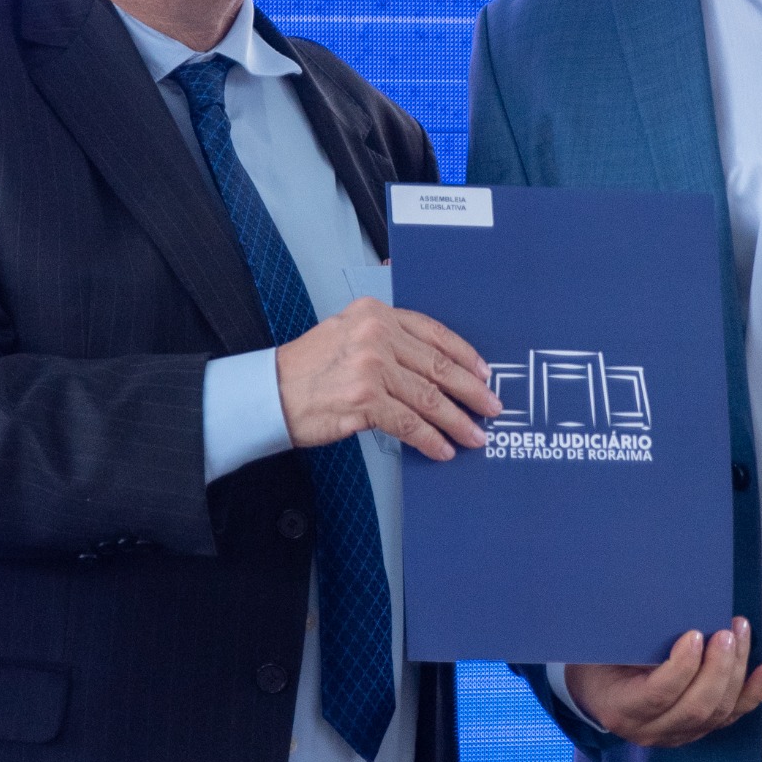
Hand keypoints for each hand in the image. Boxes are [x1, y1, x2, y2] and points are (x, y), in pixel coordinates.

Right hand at [275, 297, 501, 460]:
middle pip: (437, 365)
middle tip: (491, 407)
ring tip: (474, 436)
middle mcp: (375, 334)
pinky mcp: (364, 399)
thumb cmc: (306, 369)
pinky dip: (430, 439)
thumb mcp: (346, 334)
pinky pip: (408, 423)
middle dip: (470, 391)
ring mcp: (370, 367)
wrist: (270, 392)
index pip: (433, 332)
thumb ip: (385, 340)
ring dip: (456, 421)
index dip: (464, 355)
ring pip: (428, 397)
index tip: (483, 373)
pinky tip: (442, 448)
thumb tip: (428, 367)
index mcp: (375, 313)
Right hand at [564, 619, 761, 747]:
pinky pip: (731, 716)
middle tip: (725, 632)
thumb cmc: (597, 660)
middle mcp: (650, 730)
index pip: (658, 696)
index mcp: (621, 709)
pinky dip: (753, 693)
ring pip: (718, 712)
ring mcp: (677, 735)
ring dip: (736, 671)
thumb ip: (627, 638)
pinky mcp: (696, 731)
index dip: (681, 668)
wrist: (595, 691)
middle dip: (718, 668)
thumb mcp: (601, 648)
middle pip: (696, 707)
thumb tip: (667, 607)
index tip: (692, 635)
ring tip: (740, 633)